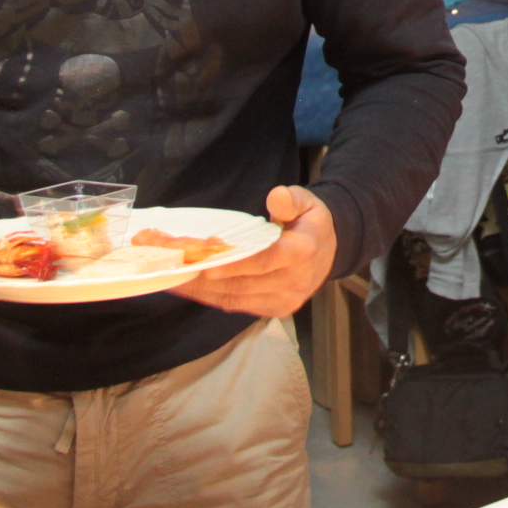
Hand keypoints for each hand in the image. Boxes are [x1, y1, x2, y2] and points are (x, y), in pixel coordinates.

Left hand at [171, 186, 336, 317]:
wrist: (331, 250)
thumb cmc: (310, 222)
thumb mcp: (307, 202)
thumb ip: (290, 200)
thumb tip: (275, 197)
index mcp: (303, 252)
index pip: (265, 261)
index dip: (235, 266)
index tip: (206, 266)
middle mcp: (295, 281)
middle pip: (244, 284)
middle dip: (206, 279)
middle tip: (175, 268)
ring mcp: (286, 299)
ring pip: (237, 298)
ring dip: (203, 291)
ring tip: (175, 279)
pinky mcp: (276, 310)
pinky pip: (239, 306)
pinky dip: (213, 297)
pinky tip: (194, 287)